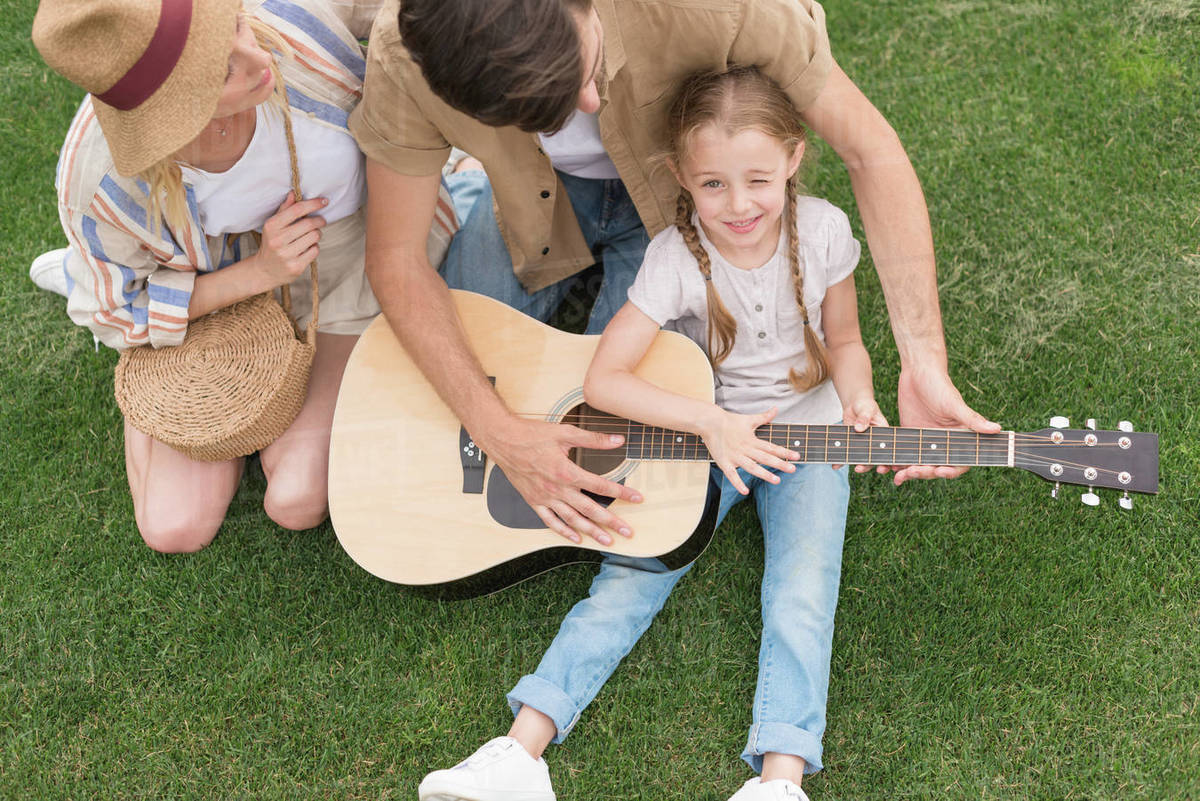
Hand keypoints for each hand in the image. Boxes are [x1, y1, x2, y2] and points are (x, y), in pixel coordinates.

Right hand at [256, 192, 327, 286]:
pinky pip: (315, 251)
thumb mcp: (273, 225)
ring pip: (314, 237)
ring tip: (312, 235)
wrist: (265, 270)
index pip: (297, 210)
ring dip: (317, 234)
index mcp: (272, 226)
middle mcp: (278, 240)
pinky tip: (308, 248)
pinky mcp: (296, 267)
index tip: (324, 201)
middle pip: (309, 224)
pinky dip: (315, 247)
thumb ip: (284, 209)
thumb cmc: (272, 243)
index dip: (313, 204)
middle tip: (321, 221)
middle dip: (319, 220)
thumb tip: (293, 193)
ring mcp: (287, 254)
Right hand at [479, 416, 642, 544]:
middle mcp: (557, 489)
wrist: (503, 440)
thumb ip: (593, 439)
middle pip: (590, 509)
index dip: (621, 492)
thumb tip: (617, 440)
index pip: (601, 485)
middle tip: (628, 532)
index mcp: (566, 472)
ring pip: (572, 519)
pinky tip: (576, 538)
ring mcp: (545, 498)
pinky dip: (564, 531)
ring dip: (591, 532)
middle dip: (611, 522)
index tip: (637, 498)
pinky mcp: (534, 501)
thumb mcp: (565, 432)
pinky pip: (551, 521)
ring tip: (608, 541)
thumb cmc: (531, 435)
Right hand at [701, 407, 797, 495]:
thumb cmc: (729, 421)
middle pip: (765, 458)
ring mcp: (735, 457)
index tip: (797, 456)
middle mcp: (746, 449)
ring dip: (764, 474)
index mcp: (752, 440)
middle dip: (779, 464)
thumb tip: (776, 409)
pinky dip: (738, 483)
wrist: (710, 422)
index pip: (771, 447)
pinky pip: (731, 475)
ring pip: (752, 467)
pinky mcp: (724, 462)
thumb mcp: (749, 419)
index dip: (784, 452)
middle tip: (793, 469)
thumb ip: (764, 417)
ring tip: (776, 481)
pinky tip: (745, 491)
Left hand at [836, 394, 889, 472]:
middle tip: (861, 468)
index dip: (887, 460)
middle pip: (874, 457)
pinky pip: (847, 454)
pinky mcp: (851, 444)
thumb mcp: (866, 409)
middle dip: (869, 465)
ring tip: (854, 469)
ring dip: (858, 466)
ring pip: (861, 459)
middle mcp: (874, 442)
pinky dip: (841, 460)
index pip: (887, 449)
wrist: (854, 404)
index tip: (882, 467)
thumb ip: (864, 418)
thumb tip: (859, 428)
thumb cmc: (865, 405)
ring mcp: (862, 444)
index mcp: (883, 434)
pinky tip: (835, 465)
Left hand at [890, 362, 999, 483]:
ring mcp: (926, 442)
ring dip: (910, 473)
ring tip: (899, 476)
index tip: (939, 471)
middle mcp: (943, 443)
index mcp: (959, 437)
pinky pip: (906, 455)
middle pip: (936, 467)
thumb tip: (997, 430)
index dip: (950, 471)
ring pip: (920, 465)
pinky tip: (889, 470)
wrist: (918, 372)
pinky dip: (899, 464)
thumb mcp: (954, 404)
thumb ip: (972, 419)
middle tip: (913, 472)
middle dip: (925, 473)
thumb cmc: (940, 385)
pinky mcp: (911, 437)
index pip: (958, 462)